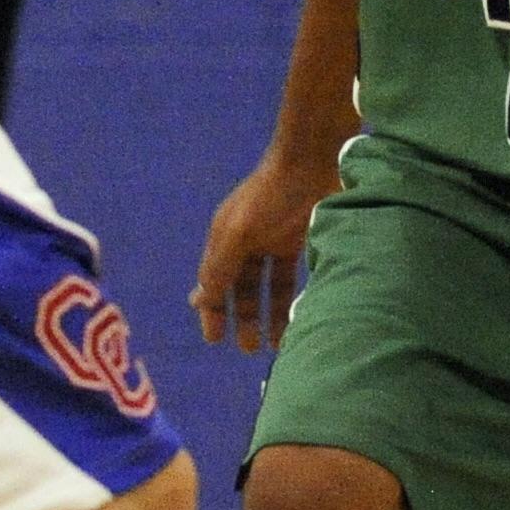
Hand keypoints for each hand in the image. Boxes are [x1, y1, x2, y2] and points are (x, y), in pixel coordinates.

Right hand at [191, 147, 342, 351]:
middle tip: (248, 348)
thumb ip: (220, 267)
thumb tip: (197, 301)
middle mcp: (247, 241)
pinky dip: (291, 297)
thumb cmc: (270, 196)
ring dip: (268, 314)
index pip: (213, 282)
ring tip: (275, 343)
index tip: (214, 340)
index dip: (212, 310)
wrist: (312, 161)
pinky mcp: (299, 239)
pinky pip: (290, 276)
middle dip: (241, 318)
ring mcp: (274, 240)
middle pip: (240, 287)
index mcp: (225, 238)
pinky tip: (297, 317)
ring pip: (268, 286)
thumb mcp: (239, 233)